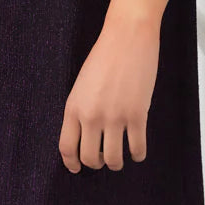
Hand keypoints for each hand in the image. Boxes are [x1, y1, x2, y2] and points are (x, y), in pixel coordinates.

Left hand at [58, 15, 159, 172]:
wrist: (127, 37)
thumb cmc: (105, 55)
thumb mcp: (82, 83)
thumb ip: (82, 109)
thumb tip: (87, 134)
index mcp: (74, 106)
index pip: (67, 147)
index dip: (71, 163)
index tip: (76, 168)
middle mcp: (92, 115)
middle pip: (90, 158)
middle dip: (96, 163)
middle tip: (102, 158)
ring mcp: (115, 117)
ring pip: (114, 159)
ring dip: (117, 162)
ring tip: (120, 156)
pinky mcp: (137, 115)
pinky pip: (137, 148)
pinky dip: (138, 154)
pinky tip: (137, 151)